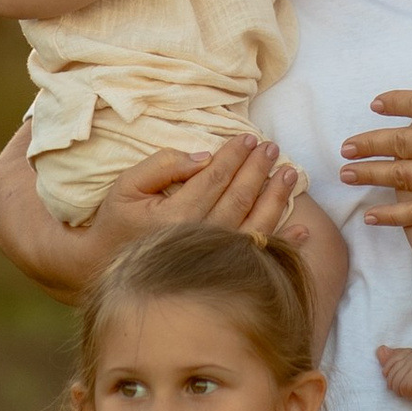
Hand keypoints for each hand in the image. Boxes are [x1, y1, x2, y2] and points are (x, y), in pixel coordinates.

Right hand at [89, 130, 309, 257]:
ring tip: (290, 173)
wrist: (108, 268)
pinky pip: (260, 256)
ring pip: (255, 224)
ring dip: (277, 198)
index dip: (234, 156)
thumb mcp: (127, 186)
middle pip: (239, 198)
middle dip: (258, 170)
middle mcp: (200, 239)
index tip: (249, 139)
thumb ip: (163, 166)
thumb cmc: (117, 222)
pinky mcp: (222, 272)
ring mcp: (214, 259)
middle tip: (273, 148)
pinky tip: (303, 226)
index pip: (214, 178)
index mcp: (176, 217)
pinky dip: (284, 241)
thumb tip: (204, 158)